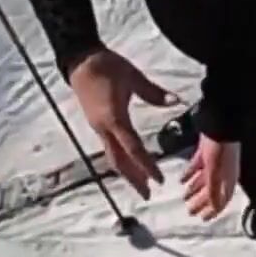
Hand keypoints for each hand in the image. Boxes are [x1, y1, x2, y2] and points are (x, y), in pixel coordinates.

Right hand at [69, 47, 171, 198]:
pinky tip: (128, 163)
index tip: (158, 181)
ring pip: (113, 156)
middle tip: (147, 195)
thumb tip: (175, 101)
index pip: (133, 148)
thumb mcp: (133, 76)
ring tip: (140, 185)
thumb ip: (153, 92)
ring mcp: (98, 127)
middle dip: (134, 179)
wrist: (80, 60)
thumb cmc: (107, 66)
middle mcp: (104, 128)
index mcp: (114, 118)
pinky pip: (109, 148)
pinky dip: (120, 160)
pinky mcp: (96, 123)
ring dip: (126, 172)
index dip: (147, 166)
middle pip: (119, 160)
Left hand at [182, 136, 240, 220]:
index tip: (204, 219)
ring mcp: (215, 162)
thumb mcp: (215, 174)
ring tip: (184, 197)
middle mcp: (223, 172)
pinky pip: (197, 166)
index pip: (223, 199)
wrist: (219, 125)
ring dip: (195, 189)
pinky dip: (190, 174)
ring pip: (204, 180)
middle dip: (201, 202)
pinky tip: (181, 180)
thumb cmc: (220, 151)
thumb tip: (214, 208)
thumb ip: (213, 191)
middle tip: (190, 210)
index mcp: (228, 179)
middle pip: (212, 191)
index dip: (214, 210)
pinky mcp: (207, 152)